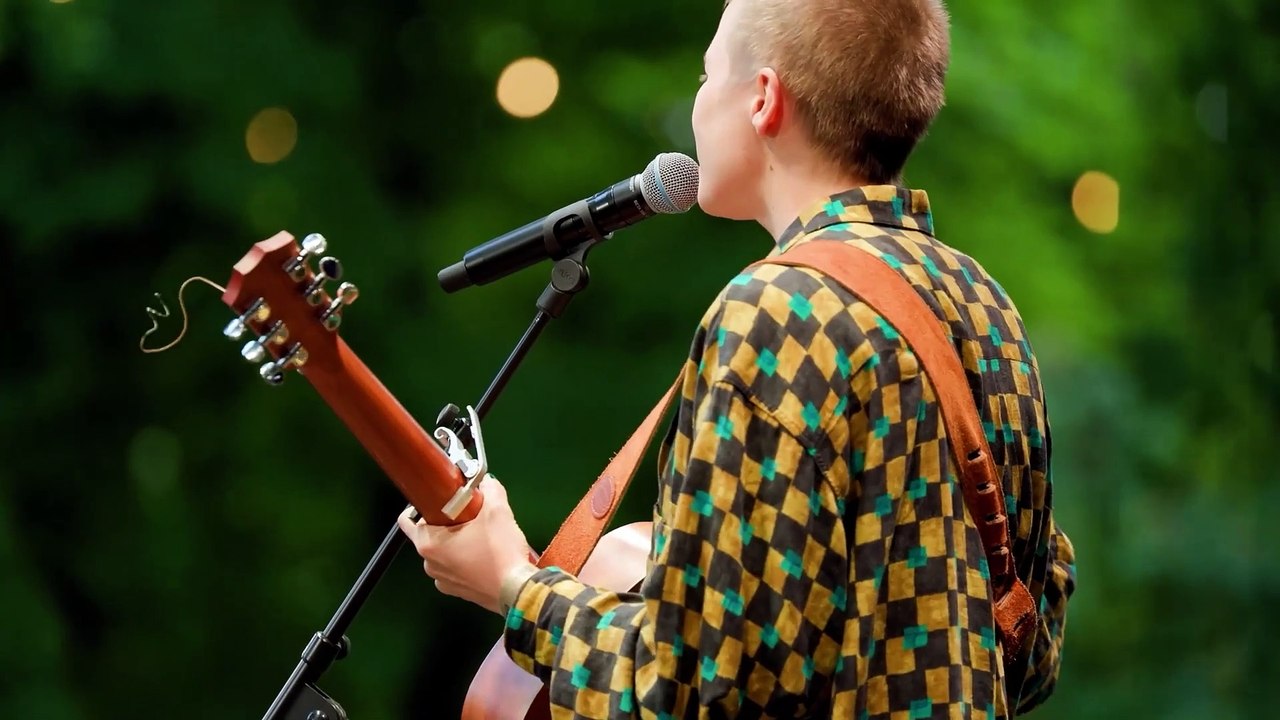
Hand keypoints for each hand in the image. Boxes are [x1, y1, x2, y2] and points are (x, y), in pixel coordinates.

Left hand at [397, 476, 535, 615]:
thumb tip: (487, 482)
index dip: (423, 505)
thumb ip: (490, 490)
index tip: (440, 500)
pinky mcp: (458, 591)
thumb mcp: (497, 511)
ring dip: (456, 542)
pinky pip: (455, 569)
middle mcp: (430, 564)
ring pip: (443, 553)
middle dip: (446, 522)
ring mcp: (443, 580)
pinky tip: (484, 554)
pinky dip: (465, 560)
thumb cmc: (501, 552)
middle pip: (430, 535)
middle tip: (469, 514)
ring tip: (480, 534)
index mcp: (429, 543)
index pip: (408, 519)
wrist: (518, 590)